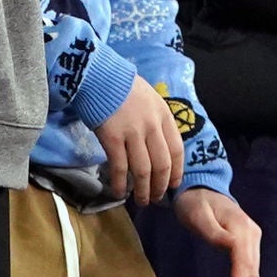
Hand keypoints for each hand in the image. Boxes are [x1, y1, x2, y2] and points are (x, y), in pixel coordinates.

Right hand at [96, 76, 181, 205]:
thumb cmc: (124, 87)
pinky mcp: (112, 138)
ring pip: (143, 170)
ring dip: (143, 190)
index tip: (173, 184)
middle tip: (156, 198)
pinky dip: (121, 184)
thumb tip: (159, 146)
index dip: (176, 171)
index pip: (176, 150)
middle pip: (161, 164)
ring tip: (141, 200)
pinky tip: (119, 193)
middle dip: (160, 186)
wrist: (99, 76)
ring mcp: (132, 133)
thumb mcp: (150, 99)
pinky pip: (120, 168)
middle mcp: (151, 126)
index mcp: (163, 115)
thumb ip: (157, 121)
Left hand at [173, 186, 262, 276]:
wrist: (201, 189)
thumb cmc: (196, 203)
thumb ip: (214, 232)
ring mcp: (253, 238)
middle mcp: (252, 233)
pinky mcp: (249, 244)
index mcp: (241, 227)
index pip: (245, 261)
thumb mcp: (198, 215)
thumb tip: (232, 245)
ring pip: (254, 270)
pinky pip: (250, 267)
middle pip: (252, 269)